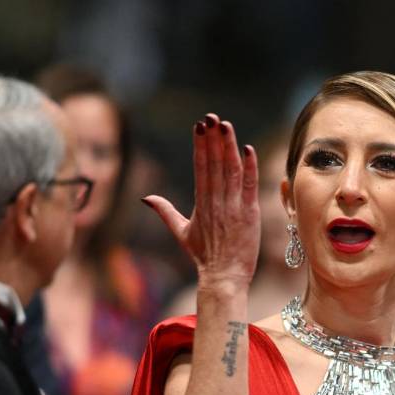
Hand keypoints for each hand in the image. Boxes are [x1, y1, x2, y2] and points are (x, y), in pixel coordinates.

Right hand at [142, 114, 259, 293]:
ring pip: (230, 171)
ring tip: (226, 125)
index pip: (200, 168)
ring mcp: (233, 207)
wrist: (223, 277)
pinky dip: (249, 168)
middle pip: (214, 164)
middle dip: (212, 139)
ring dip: (228, 147)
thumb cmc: (204, 257)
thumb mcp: (180, 232)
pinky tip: (247, 149)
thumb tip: (145, 198)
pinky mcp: (249, 214)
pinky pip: (249, 186)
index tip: (199, 125)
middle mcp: (215, 202)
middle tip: (211, 117)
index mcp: (200, 203)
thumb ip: (164, 212)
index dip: (200, 145)